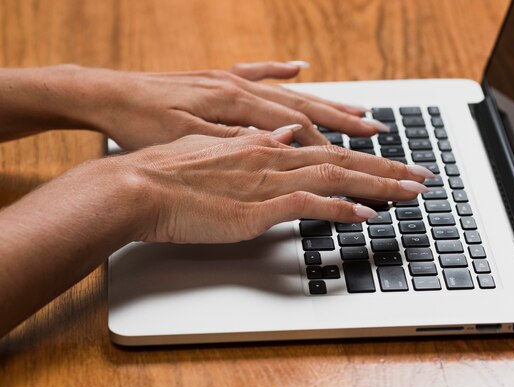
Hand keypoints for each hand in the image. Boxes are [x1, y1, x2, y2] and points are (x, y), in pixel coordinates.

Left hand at [70, 62, 388, 148]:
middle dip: (346, 123)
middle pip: (306, 108)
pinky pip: (259, 73)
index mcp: (235, 106)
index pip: (297, 130)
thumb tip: (284, 144)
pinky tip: (301, 68)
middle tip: (380, 133)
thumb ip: (238, 144)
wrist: (106, 96)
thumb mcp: (188, 143)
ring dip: (328, 102)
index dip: (330, 148)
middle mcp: (240, 89)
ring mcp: (231, 81)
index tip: (357, 164)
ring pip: (290, 93)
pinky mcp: (218, 79)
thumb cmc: (142, 124)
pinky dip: (283, 73)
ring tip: (359, 110)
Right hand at [119, 127, 432, 243]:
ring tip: (410, 192)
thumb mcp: (216, 151)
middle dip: (386, 167)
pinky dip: (342, 210)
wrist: (137, 186)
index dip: (360, 153)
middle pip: (342, 157)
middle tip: (420, 175)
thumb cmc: (169, 172)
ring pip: (336, 176)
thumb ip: (251, 145)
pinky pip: (310, 205)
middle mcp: (273, 156)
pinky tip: (367, 216)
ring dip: (378, 184)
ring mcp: (268, 180)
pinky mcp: (257, 208)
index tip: (386, 158)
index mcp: (263, 144)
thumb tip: (281, 139)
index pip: (324, 145)